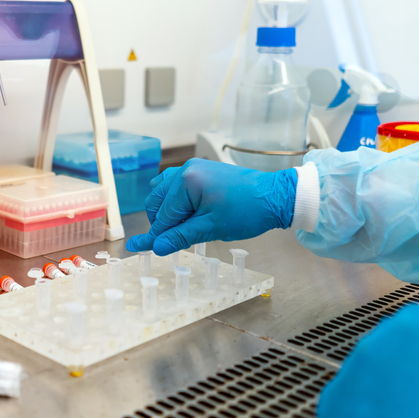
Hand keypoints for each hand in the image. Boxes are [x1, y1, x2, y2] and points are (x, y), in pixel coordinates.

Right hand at [126, 159, 296, 255]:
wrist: (275, 196)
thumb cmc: (247, 211)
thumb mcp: (211, 228)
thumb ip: (180, 236)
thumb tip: (156, 247)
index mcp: (186, 181)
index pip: (162, 215)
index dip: (157, 235)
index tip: (143, 249)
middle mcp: (185, 169)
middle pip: (156, 200)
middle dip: (160, 222)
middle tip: (169, 241)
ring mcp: (193, 168)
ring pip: (163, 191)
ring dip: (165, 210)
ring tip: (178, 228)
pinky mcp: (202, 171)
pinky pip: (176, 185)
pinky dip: (175, 200)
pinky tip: (185, 214)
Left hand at [318, 305, 418, 417]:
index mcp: (406, 332)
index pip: (417, 317)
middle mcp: (369, 348)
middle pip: (389, 341)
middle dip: (406, 358)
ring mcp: (346, 379)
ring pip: (367, 369)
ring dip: (383, 381)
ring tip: (411, 416)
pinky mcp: (330, 409)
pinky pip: (348, 397)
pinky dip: (363, 408)